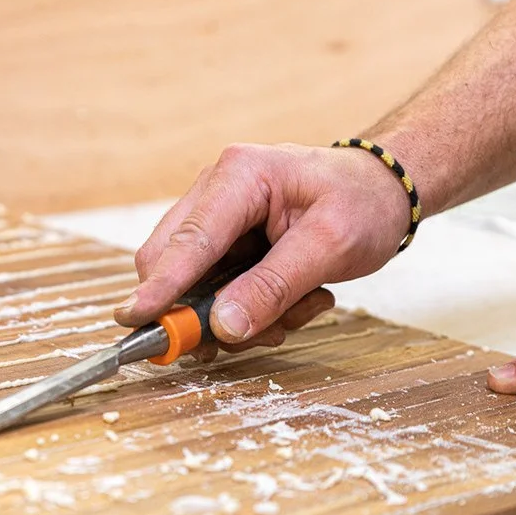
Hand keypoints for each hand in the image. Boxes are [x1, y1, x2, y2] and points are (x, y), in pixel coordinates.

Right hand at [113, 143, 413, 360]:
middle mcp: (215, 193)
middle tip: (239, 338)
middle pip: (171, 263)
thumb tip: (223, 325)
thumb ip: (274, 285)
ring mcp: (215, 221)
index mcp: (239, 176)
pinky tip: (291, 302)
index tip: (134, 318)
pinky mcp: (222, 246)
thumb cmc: (362, 202)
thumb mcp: (331, 244)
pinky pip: (213, 292)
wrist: (381, 191)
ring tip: (296, 308)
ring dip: (236, 316)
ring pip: (191, 287)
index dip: (160, 284)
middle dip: (200, 311)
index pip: (188, 239)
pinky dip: (248, 311)